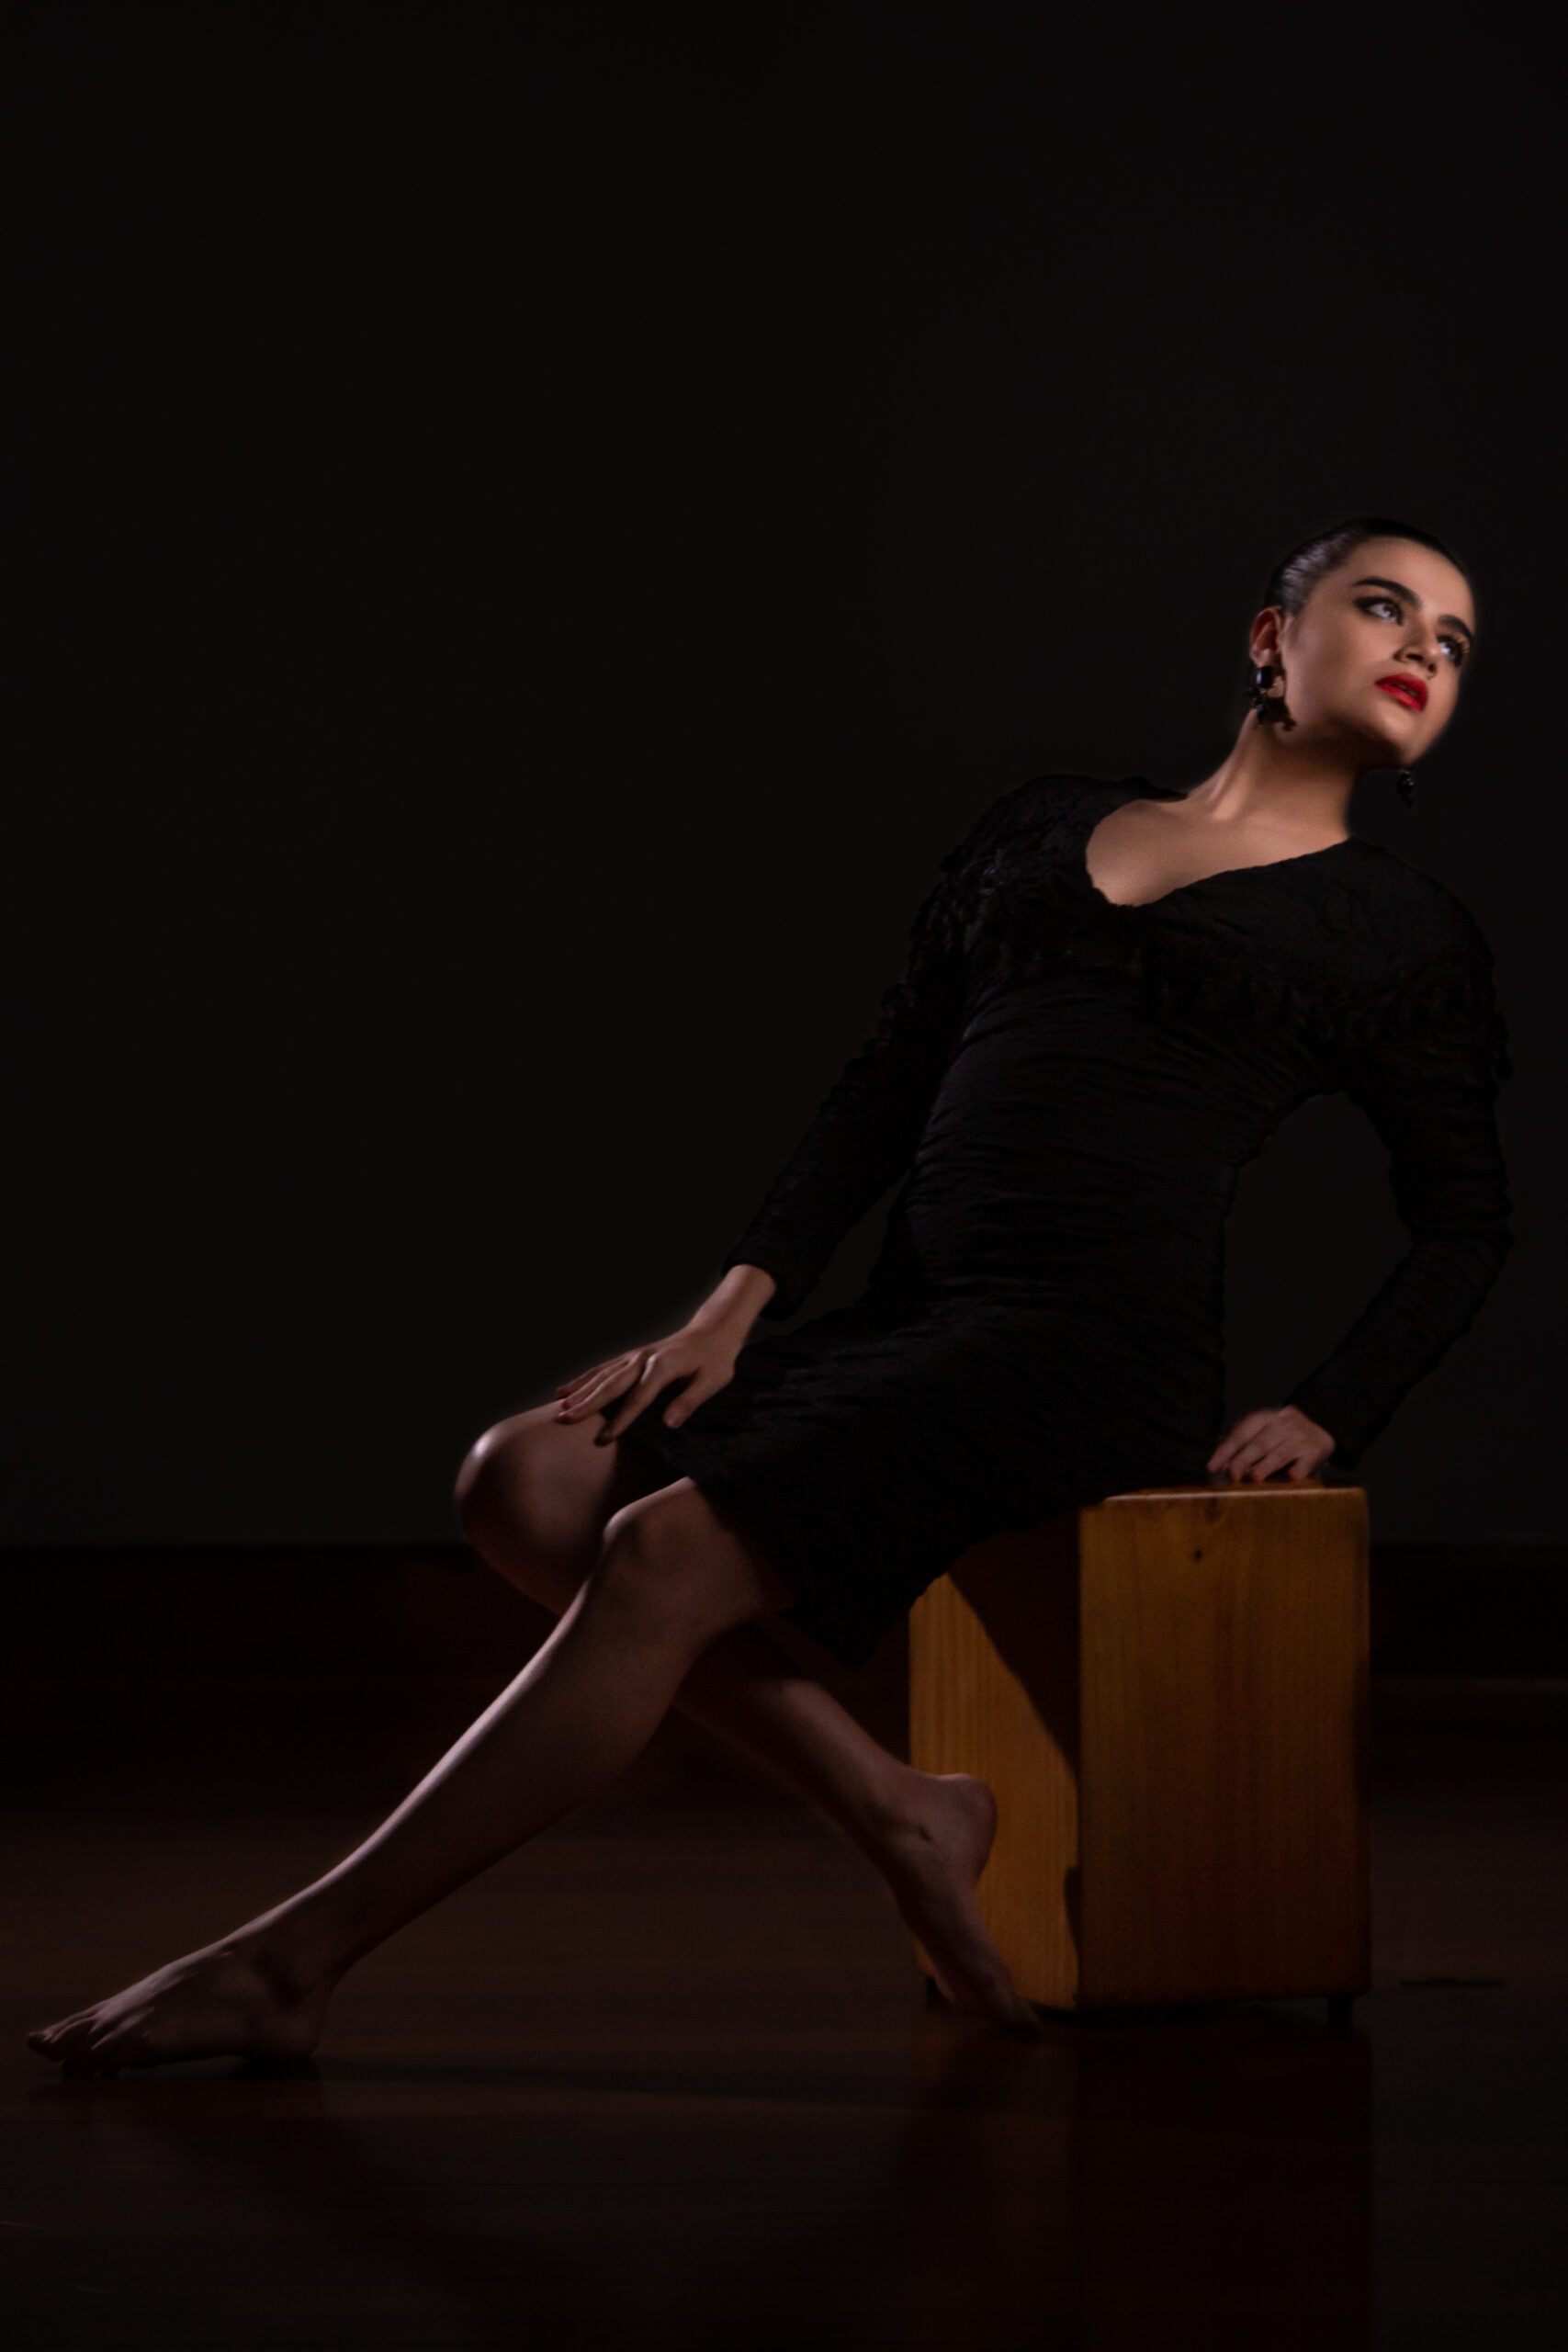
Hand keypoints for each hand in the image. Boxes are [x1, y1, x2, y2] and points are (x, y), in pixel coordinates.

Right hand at [554, 1320, 743, 1444]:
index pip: (638, 1398)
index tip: (604, 1438)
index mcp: (662, 1366)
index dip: (621, 1420)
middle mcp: (643, 1358)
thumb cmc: (715, 1360)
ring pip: (601, 1375)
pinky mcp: (631, 1357)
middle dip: (587, 1403)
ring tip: (559, 1408)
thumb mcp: (712, 1382)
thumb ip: (689, 1402)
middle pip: (611, 1384)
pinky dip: (583, 1379)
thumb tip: (668, 1424)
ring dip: (580, 1391)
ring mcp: (635, 1356)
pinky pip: (603, 1368)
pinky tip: (566, 1389)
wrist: (713, 1331)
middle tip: (564, 1420)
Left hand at [1206, 1404, 1335, 1483]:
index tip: (1212, 1467)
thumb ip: (1245, 1446)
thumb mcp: (1264, 1432)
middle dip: (1244, 1459)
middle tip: (1232, 1475)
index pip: (1241, 1434)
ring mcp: (1300, 1437)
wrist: (1324, 1423)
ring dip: (1267, 1465)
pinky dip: (1299, 1468)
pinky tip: (1292, 1477)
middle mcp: (1283, 1424)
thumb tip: (1223, 1467)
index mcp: (1265, 1418)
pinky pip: (1306, 1461)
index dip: (1226, 1451)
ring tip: (1254, 1477)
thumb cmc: (1284, 1435)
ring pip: (1281, 1452)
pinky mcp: (1316, 1450)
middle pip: (1260, 1443)